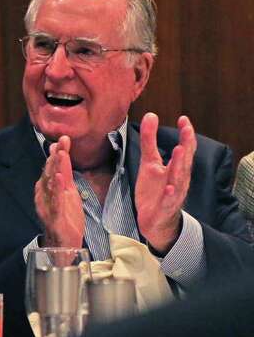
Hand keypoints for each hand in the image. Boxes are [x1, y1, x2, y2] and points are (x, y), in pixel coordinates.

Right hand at [35, 135, 85, 246]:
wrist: (65, 243)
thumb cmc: (66, 216)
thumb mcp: (68, 191)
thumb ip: (64, 172)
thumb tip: (60, 152)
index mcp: (47, 187)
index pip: (52, 167)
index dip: (58, 153)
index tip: (64, 138)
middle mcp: (44, 194)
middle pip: (50, 172)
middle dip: (56, 156)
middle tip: (62, 141)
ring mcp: (48, 205)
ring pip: (50, 184)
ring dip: (55, 168)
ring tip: (60, 154)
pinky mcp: (55, 216)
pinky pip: (55, 201)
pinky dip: (57, 189)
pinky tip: (60, 178)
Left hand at [135, 112, 193, 252]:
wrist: (154, 220)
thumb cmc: (154, 190)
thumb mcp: (148, 163)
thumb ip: (149, 140)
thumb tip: (150, 115)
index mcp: (176, 168)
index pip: (184, 149)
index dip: (185, 134)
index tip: (183, 119)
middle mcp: (178, 179)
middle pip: (184, 161)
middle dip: (186, 145)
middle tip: (187, 130)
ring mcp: (173, 194)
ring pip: (179, 179)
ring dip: (180, 165)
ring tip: (179, 150)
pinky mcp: (164, 207)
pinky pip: (169, 200)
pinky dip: (170, 194)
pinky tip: (169, 188)